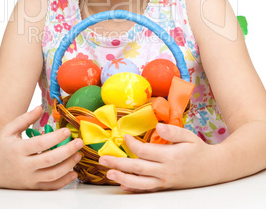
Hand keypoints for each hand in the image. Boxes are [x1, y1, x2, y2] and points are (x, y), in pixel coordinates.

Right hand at [0, 107, 83, 189]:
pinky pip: (49, 187)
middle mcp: (23, 166)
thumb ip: (25, 119)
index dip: (55, 138)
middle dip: (67, 151)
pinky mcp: (31, 187)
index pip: (40, 144)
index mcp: (18, 150)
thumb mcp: (9, 129)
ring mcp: (28, 178)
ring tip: (78, 155)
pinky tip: (73, 173)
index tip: (67, 130)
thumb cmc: (0, 146)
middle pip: (49, 160)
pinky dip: (63, 181)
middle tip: (79, 142)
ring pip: (52, 175)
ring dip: (68, 165)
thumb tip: (40, 108)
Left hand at [99, 123, 215, 191]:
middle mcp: (165, 171)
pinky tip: (123, 185)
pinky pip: (147, 190)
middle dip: (119, 163)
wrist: (214, 169)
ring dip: (123, 178)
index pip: (145, 151)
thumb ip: (173, 131)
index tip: (124, 135)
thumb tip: (158, 126)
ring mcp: (165, 181)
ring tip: (109, 173)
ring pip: (140, 183)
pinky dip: (134, 188)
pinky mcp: (165, 187)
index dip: (132, 144)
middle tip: (103, 159)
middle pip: (138, 168)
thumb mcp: (189, 136)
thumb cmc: (199, 149)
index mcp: (170, 156)